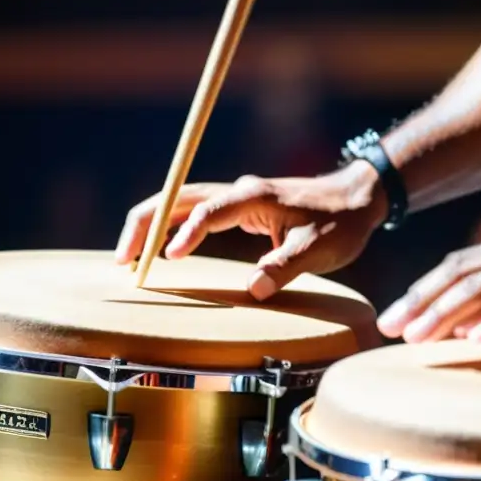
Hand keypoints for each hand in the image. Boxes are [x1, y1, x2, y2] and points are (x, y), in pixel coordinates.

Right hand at [115, 163, 386, 299]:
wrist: (357, 198)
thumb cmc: (342, 222)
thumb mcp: (321, 248)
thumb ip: (286, 265)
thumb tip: (255, 289)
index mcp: (256, 196)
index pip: (210, 210)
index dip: (187, 232)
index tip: (169, 257)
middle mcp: (240, 191)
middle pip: (178, 196)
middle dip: (145, 223)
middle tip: (122, 259)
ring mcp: (237, 197)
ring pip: (180, 202)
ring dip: (151, 224)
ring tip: (126, 258)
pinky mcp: (239, 208)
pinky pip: (192, 212)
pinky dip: (169, 227)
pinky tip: (157, 251)